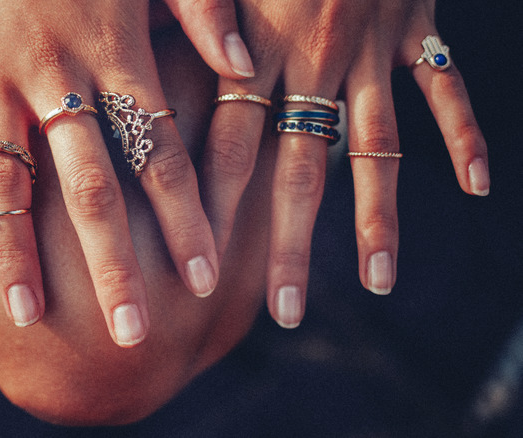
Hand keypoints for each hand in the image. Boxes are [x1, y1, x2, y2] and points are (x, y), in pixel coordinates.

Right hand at [0, 1, 219, 346]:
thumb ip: (201, 13)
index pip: (160, 154)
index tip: (203, 278)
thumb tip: (243, 72)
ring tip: (27, 315)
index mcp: (114, 52)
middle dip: (112, 263)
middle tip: (131, 331)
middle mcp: (55, 78)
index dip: (186, 218)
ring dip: (14, 251)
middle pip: (88, 188)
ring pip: (4, 180)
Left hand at [169, 0, 488, 326]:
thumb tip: (160, 71)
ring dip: (377, 219)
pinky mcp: (416, 31)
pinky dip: (462, 134)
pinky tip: (475, 185)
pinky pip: (444, 91)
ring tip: (376, 282)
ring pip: (375, 150)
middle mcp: (315, 60)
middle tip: (280, 311)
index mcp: (257, 43)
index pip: (228, 144)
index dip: (211, 209)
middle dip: (286, 244)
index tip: (198, 271)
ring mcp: (373, 52)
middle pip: (298, 170)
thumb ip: (189, 14)